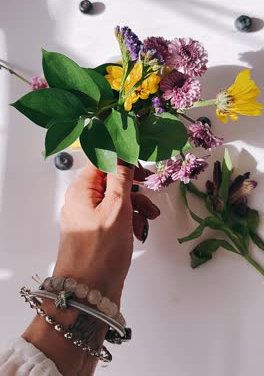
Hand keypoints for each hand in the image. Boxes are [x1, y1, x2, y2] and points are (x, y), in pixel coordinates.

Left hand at [54, 160, 159, 304]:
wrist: (87, 294)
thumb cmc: (100, 251)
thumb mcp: (116, 208)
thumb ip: (121, 177)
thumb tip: (122, 151)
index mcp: (82, 188)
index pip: (101, 158)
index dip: (122, 156)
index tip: (142, 161)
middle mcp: (82, 199)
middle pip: (111, 178)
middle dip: (134, 184)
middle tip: (151, 187)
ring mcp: (89, 217)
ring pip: (116, 198)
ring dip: (136, 203)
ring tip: (149, 218)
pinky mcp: (97, 232)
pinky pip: (115, 216)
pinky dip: (129, 219)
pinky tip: (139, 230)